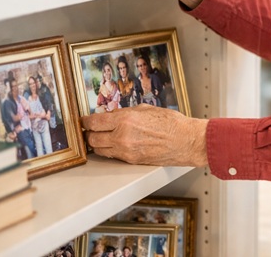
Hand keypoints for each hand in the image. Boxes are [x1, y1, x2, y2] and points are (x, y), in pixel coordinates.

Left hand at [81, 104, 208, 166]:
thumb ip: (125, 113)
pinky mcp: (131, 160)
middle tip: (90, 129)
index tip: (83, 120)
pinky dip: (108, 150)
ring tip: (100, 137)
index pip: (93, 122)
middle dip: (89, 133)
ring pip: (99, 149)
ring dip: (97, 143)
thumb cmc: (171, 123)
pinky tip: (113, 144)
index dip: (85, 121)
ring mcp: (125, 150)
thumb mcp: (146, 109)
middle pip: (92, 138)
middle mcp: (122, 136)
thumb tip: (112, 115)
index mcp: (125, 120)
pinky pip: (112, 155)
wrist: (186, 141)